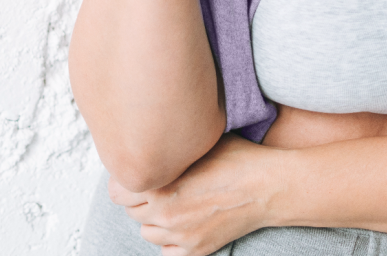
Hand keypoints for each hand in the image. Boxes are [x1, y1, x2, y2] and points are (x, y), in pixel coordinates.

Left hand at [109, 133, 286, 255]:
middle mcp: (166, 215)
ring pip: (146, 232)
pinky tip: (182, 221)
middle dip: (141, 197)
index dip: (128, 178)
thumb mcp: (200, 143)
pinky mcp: (195, 250)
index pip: (119, 191)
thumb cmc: (238, 158)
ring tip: (171, 201)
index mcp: (163, 186)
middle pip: (131, 212)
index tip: (140, 169)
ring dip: (152, 218)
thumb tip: (151, 142)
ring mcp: (180, 236)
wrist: (267, 186)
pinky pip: (165, 250)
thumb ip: (170, 150)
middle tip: (158, 182)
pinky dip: (168, 238)